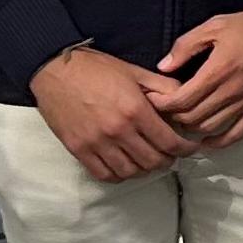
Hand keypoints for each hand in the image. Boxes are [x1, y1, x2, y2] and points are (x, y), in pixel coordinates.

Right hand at [30, 43, 196, 183]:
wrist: (53, 69)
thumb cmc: (95, 68)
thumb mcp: (134, 71)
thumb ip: (162, 87)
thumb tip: (185, 100)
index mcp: (135, 110)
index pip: (169, 142)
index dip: (185, 149)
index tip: (189, 149)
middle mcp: (117, 130)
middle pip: (153, 161)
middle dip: (168, 160)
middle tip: (170, 154)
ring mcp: (96, 143)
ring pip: (131, 171)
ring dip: (145, 169)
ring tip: (148, 160)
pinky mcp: (78, 149)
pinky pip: (105, 174)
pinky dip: (120, 175)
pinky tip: (125, 165)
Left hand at [155, 9, 242, 148]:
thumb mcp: (215, 25)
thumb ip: (186, 46)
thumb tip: (164, 67)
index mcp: (218, 69)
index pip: (181, 100)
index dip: (161, 104)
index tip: (153, 101)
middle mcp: (232, 91)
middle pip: (192, 117)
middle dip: (172, 117)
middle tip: (164, 110)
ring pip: (210, 128)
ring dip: (191, 129)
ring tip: (181, 121)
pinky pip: (236, 135)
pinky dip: (218, 143)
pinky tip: (206, 142)